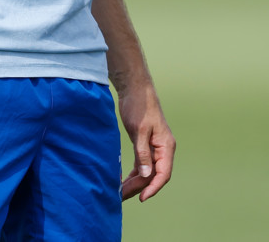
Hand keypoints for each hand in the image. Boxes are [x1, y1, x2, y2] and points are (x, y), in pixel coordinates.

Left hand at [118, 81, 175, 201]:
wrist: (134, 88)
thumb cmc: (138, 106)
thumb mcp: (139, 130)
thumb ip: (142, 153)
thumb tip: (146, 175)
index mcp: (166, 146)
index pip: (163, 174)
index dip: (153, 188)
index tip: (142, 198)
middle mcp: (163, 149)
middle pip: (153, 174)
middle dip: (139, 187)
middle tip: (121, 196)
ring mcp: (155, 147)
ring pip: (147, 171)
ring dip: (135, 182)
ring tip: (120, 191)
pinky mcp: (145, 144)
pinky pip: (142, 163)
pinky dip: (134, 172)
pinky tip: (124, 179)